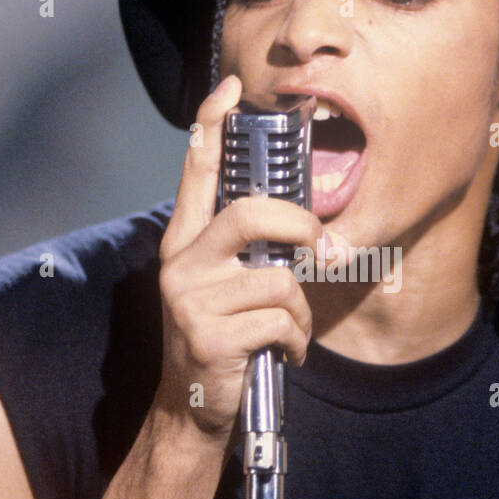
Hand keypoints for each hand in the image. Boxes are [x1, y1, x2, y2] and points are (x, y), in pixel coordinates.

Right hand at [153, 75, 336, 445]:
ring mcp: (190, 300)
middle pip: (250, 214)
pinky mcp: (208, 336)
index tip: (229, 89)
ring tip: (287, 331)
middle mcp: (181, 264)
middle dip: (299, 228)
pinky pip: (280, 321)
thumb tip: (301, 224)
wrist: (192, 409)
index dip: (211, 126)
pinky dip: (296, 340)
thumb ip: (246, 251)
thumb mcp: (223, 286)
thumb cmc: (220, 339)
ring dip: (300, 312)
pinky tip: (283, 354)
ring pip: (279, 280)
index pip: (197, 172)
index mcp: (185, 243)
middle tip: (317, 248)